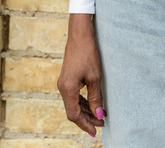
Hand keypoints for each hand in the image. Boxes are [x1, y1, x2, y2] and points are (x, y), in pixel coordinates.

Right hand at [57, 14, 105, 136]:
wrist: (80, 34)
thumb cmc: (88, 53)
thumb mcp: (95, 76)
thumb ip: (96, 97)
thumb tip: (98, 115)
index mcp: (67, 89)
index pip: (74, 115)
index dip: (85, 124)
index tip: (96, 130)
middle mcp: (62, 88)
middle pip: (73, 111)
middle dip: (87, 119)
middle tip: (101, 124)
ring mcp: (64, 83)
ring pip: (74, 104)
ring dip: (86, 111)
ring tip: (100, 116)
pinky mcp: (68, 78)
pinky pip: (74, 95)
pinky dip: (84, 102)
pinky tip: (94, 104)